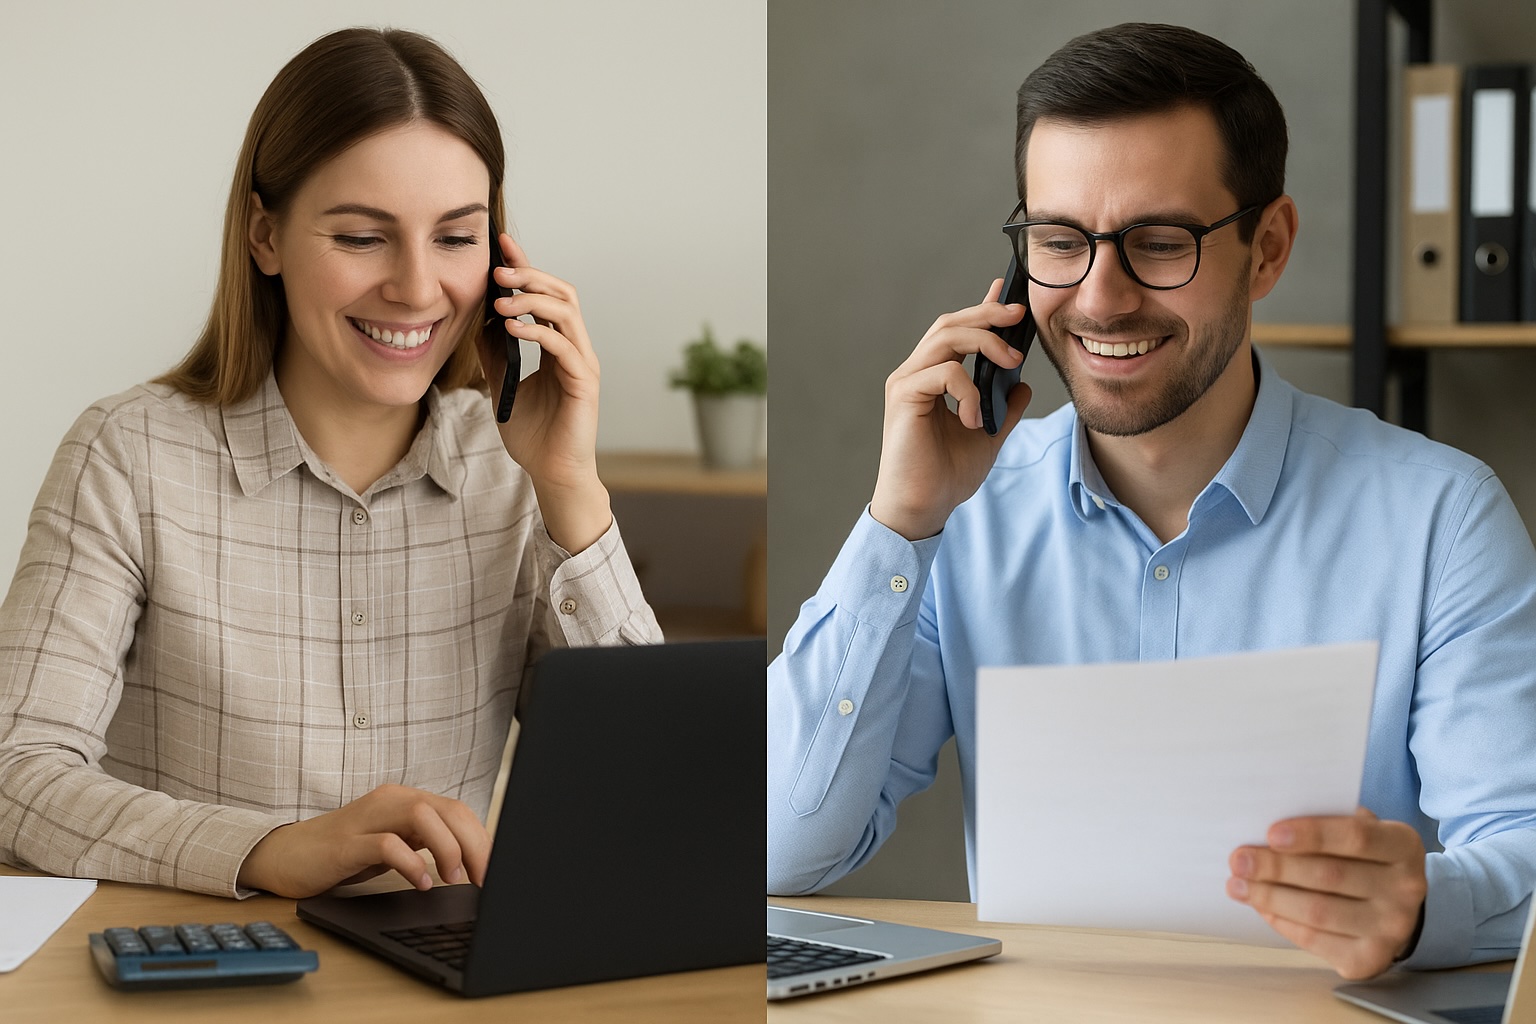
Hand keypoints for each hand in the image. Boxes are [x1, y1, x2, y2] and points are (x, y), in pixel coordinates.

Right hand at [236, 784, 491, 898]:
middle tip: (484, 877)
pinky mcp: (345, 843)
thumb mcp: (393, 845)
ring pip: (423, 816)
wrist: (284, 855)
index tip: (494, 871)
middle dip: (475, 844)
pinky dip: (410, 863)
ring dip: (447, 848)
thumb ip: (426, 845)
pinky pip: (386, 844)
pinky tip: (421, 883)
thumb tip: (471, 863)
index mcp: (406, 802)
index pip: (457, 810)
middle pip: (447, 809)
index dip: (482, 839)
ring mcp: (367, 819)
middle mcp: (390, 802)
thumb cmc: (342, 852)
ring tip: (454, 878)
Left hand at [479, 233, 611, 551]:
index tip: (500, 246)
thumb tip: (476, 320)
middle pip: (562, 293)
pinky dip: (538, 331)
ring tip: (501, 300)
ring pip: (567, 312)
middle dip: (530, 276)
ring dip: (532, 299)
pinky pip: (565, 345)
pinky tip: (512, 328)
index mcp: (559, 345)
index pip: (545, 295)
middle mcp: (576, 348)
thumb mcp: (503, 383)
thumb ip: (494, 352)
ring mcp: (583, 363)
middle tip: (498, 269)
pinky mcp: (584, 383)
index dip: (525, 268)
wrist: (552, 473)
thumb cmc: (534, 434)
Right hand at [868, 279, 1032, 540]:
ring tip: (1009, 361)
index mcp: (932, 379)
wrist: (923, 507)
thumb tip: (1023, 384)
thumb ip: (1003, 408)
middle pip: (950, 323)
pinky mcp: (904, 396)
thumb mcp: (988, 435)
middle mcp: (916, 373)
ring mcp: (907, 382)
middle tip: (1019, 314)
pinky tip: (973, 418)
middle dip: (987, 313)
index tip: (1007, 294)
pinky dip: (968, 389)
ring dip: (985, 342)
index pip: (957, 331)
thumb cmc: (945, 477)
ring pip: (947, 336)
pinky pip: (945, 371)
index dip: (981, 308)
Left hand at [1227, 807, 1426, 978]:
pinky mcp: (1372, 958)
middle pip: (1330, 876)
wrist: (1392, 905)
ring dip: (1269, 897)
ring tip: (1237, 884)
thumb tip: (1264, 827)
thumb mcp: (1356, 829)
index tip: (1270, 834)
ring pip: (1318, 912)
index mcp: (1403, 845)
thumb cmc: (1361, 856)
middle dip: (1276, 868)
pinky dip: (1281, 921)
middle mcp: (1407, 888)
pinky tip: (1260, 906)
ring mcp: (1393, 927)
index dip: (1312, 835)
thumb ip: (1323, 822)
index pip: (1357, 836)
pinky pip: (1315, 939)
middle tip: (1238, 860)